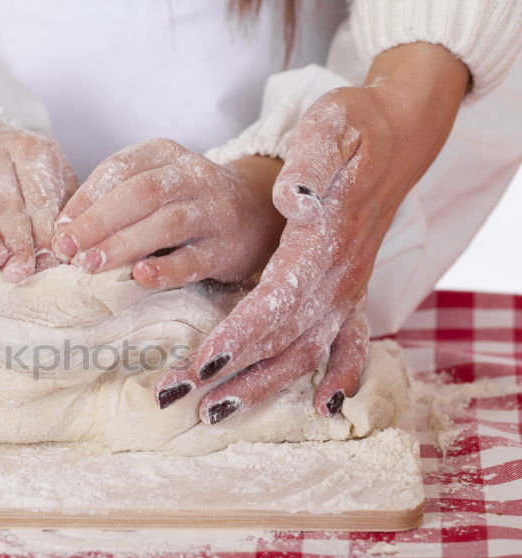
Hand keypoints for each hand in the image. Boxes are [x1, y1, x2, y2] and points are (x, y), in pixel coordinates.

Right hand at [0, 103, 76, 281]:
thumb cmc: (9, 168)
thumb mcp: (42, 170)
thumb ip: (58, 204)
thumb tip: (70, 252)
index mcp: (30, 151)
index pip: (42, 199)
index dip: (48, 235)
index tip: (53, 264)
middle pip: (9, 208)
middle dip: (19, 243)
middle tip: (24, 272)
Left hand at [49, 139, 284, 285]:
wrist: (257, 211)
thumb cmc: (187, 201)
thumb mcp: (154, 185)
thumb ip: (113, 200)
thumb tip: (63, 231)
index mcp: (164, 154)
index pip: (120, 169)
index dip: (86, 198)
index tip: (59, 229)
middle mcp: (192, 176)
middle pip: (140, 193)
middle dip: (98, 221)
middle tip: (67, 249)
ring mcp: (213, 211)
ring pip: (166, 223)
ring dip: (124, 245)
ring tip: (90, 265)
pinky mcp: (227, 247)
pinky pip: (195, 258)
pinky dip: (167, 269)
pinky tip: (140, 277)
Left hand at [156, 43, 469, 421]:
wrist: (399, 135)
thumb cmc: (354, 130)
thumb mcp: (331, 126)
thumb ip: (310, 163)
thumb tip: (292, 198)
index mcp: (325, 241)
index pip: (276, 300)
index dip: (238, 336)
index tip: (201, 362)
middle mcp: (340, 276)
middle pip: (283, 339)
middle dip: (231, 373)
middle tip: (179, 395)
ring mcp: (349, 289)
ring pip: (307, 352)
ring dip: (261, 386)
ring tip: (214, 411)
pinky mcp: (352, 294)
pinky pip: (351, 346)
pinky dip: (340, 379)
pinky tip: (323, 409)